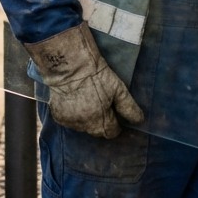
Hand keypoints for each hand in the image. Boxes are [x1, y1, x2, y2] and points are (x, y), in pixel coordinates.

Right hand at [24, 22, 143, 137]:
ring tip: (87, 101)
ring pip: (83, 127)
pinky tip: (75, 101)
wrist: (70, 65)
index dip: (115, 124)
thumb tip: (139, 121)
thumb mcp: (118, 89)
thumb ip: (129, 108)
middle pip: (97, 131)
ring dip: (87, 119)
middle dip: (101, 122)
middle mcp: (85, 125)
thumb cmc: (97, 76)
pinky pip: (69, 121)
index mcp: (101, 121)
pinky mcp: (58, 116)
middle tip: (102, 106)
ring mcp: (70, 122)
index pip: (111, 132)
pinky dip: (73, 115)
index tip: (115, 115)